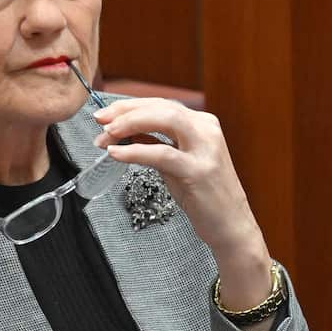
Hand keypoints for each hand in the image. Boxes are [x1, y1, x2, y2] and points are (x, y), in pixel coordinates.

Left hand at [92, 99, 272, 306]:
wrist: (231, 225)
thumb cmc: (203, 195)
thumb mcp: (177, 163)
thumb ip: (156, 143)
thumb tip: (124, 132)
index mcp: (203, 124)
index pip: (162, 105)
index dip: (130, 106)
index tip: (106, 114)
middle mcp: (207, 131)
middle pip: (162, 107)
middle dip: (126, 110)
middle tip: (100, 120)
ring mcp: (205, 150)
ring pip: (165, 121)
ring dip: (130, 124)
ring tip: (107, 134)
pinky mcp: (198, 171)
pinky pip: (161, 154)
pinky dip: (134, 151)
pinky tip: (115, 154)